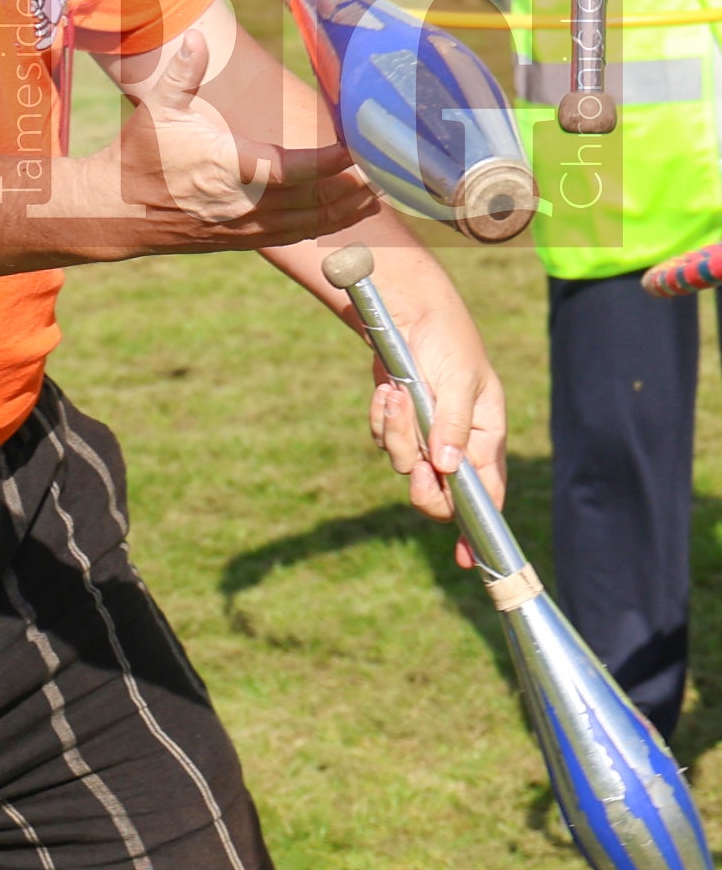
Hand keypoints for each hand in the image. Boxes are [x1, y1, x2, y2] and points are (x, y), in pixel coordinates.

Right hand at [87, 28, 377, 252]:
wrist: (116, 213)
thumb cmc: (139, 157)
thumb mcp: (157, 110)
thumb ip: (182, 74)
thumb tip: (194, 39)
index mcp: (231, 170)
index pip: (295, 169)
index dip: (332, 160)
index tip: (361, 148)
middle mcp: (245, 205)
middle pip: (317, 201)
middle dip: (356, 187)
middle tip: (393, 171)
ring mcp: (247, 228)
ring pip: (312, 224)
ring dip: (349, 210)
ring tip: (384, 195)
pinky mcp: (245, 240)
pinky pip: (298, 236)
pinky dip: (328, 227)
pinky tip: (349, 216)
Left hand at [368, 304, 505, 568]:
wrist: (407, 312)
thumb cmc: (447, 342)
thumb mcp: (458, 380)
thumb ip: (453, 424)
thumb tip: (449, 469)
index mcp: (485, 436)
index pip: (488, 494)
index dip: (479, 529)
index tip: (467, 558)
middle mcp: (457, 443)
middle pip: (440, 494)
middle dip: (423, 482)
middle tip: (416, 464)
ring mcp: (425, 435)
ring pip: (406, 465)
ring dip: (396, 433)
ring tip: (396, 393)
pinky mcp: (398, 423)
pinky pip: (384, 440)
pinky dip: (381, 419)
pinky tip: (386, 389)